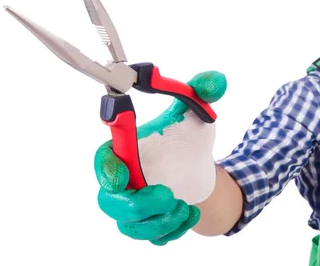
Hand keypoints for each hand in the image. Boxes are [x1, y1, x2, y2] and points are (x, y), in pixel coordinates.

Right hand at [94, 70, 226, 244]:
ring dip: (160, 221)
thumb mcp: (198, 115)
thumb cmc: (188, 140)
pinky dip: (173, 231)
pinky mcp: (148, 224)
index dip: (107, 171)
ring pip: (131, 226)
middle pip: (110, 203)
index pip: (103, 161)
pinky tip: (191, 214)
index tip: (124, 175)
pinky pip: (152, 238)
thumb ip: (203, 92)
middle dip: (138, 205)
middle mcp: (124, 180)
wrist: (199, 169)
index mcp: (127, 150)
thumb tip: (215, 81)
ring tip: (185, 206)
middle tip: (168, 196)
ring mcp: (134, 206)